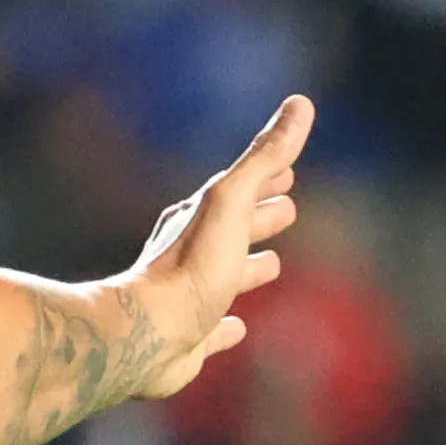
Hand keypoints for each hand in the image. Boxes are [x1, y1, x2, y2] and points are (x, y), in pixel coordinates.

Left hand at [117, 94, 316, 402]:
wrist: (144, 334)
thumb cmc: (191, 267)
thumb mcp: (232, 202)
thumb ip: (264, 157)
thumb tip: (300, 103)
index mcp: (199, 221)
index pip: (238, 191)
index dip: (266, 178)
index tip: (288, 170)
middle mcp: (190, 257)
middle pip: (232, 231)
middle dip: (259, 218)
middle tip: (287, 211)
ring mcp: (187, 299)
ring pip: (224, 278)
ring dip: (247, 270)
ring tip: (271, 265)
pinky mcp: (187, 341)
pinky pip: (211, 331)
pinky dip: (226, 328)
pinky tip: (236, 329)